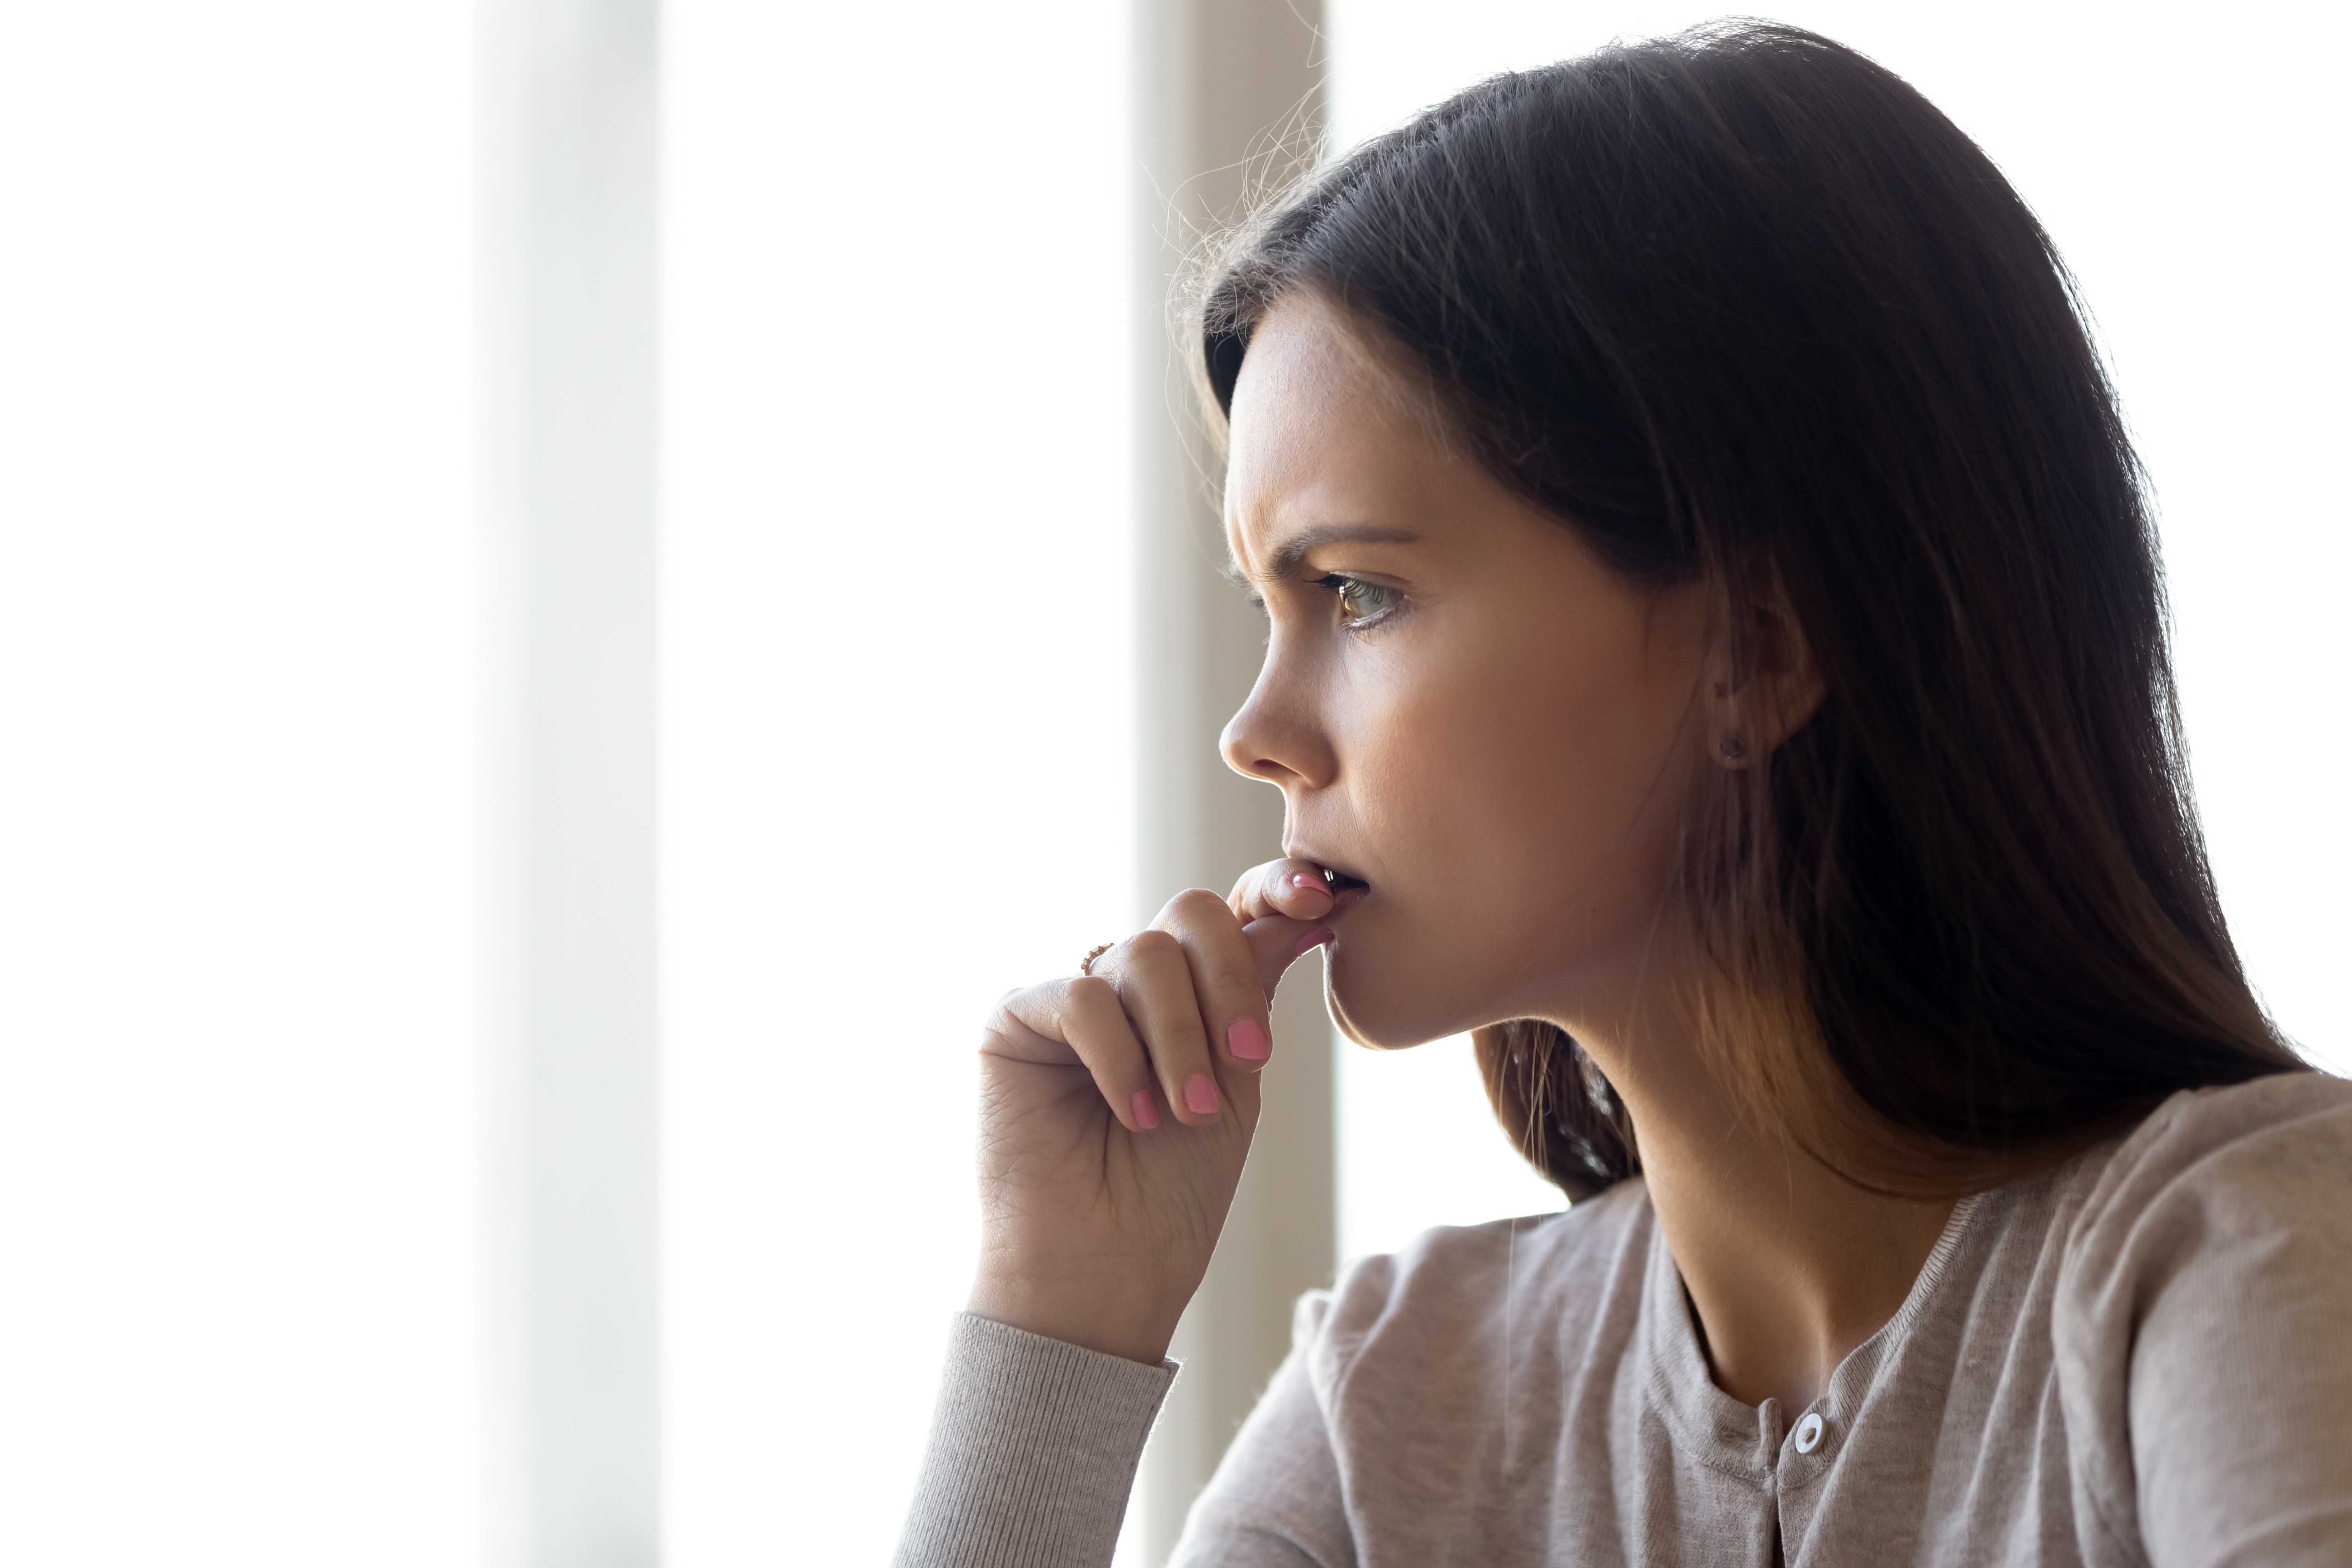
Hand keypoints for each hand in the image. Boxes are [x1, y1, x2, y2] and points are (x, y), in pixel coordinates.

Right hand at [967, 860, 1339, 1363]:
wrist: (1109, 1267)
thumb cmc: (1174, 1190)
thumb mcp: (1238, 1078)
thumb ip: (1255, 990)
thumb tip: (1303, 910)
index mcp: (1189, 991)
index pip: (1231, 911)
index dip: (1274, 889)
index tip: (1320, 903)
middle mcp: (1128, 983)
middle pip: (1190, 917)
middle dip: (1230, 982)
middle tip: (1250, 1060)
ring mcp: (1070, 995)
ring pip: (1143, 955)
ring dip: (1181, 1040)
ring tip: (1188, 1114)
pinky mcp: (1014, 1019)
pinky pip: (1081, 997)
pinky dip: (1120, 1057)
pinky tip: (1135, 1114)